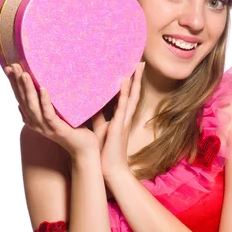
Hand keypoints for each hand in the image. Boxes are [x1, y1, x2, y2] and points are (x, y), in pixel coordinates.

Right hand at [4, 63, 101, 156]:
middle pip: (23, 100)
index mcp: (33, 118)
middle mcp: (35, 123)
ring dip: (28, 89)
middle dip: (17, 82)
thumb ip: (49, 102)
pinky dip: (45, 101)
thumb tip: (46, 83)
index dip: (14, 83)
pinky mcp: (57, 129)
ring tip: (25, 74)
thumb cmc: (73, 129)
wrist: (84, 148)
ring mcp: (45, 127)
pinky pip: (48, 114)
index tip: (10, 67)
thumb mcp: (58, 112)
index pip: (20, 98)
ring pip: (32, 106)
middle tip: (15, 66)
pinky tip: (43, 89)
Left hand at [99, 62, 144, 180]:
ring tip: (137, 65)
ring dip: (135, 80)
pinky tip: (125, 80)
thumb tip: (92, 103)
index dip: (130, 83)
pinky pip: (122, 106)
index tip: (131, 69)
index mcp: (122, 118)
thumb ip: (98, 115)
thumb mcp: (101, 128)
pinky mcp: (119, 125)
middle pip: (134, 93)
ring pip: (131, 96)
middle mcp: (126, 117)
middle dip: (137, 77)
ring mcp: (124, 120)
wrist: (110, 169)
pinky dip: (124, 92)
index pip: (127, 96)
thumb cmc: (106, 151)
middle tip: (140, 61)